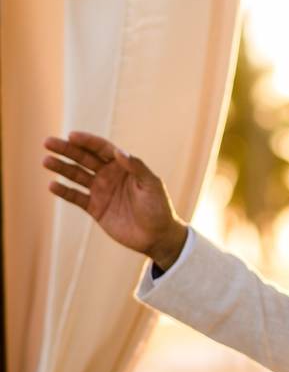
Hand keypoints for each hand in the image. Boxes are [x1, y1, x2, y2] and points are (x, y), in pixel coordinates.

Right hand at [42, 132, 187, 268]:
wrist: (156, 235)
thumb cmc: (158, 207)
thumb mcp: (151, 185)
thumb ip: (136, 167)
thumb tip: (118, 151)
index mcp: (124, 166)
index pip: (102, 149)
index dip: (87, 141)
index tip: (71, 135)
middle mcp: (110, 175)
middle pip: (85, 158)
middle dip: (67, 150)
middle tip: (48, 142)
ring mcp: (101, 191)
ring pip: (77, 175)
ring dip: (62, 168)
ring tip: (46, 161)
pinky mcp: (95, 208)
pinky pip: (76, 197)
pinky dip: (64, 191)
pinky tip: (52, 185)